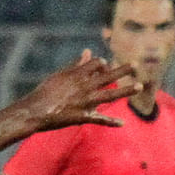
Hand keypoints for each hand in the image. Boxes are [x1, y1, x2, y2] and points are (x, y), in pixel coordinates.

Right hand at [23, 49, 137, 131]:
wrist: (34, 111)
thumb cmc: (45, 92)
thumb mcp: (60, 75)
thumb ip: (76, 64)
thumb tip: (87, 51)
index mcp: (76, 75)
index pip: (97, 64)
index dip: (104, 64)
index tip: (106, 67)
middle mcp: (83, 87)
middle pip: (107, 76)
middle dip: (123, 70)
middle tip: (136, 66)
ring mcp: (85, 102)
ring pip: (109, 94)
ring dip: (125, 91)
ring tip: (139, 87)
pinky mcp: (83, 116)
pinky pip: (100, 119)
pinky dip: (111, 122)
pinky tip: (121, 123)